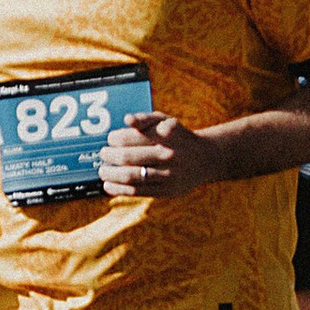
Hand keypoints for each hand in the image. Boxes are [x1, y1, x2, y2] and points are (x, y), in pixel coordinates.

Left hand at [96, 110, 218, 194]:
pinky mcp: (166, 191)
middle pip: (127, 157)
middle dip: (108, 156)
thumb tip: (127, 120)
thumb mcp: (166, 121)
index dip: (115, 139)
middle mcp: (169, 155)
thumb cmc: (177, 137)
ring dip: (110, 174)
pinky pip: (136, 191)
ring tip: (103, 171)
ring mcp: (168, 175)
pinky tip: (108, 185)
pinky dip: (117, 189)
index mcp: (167, 135)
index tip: (111, 139)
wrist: (205, 159)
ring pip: (130, 176)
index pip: (131, 137)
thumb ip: (145, 118)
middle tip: (103, 154)